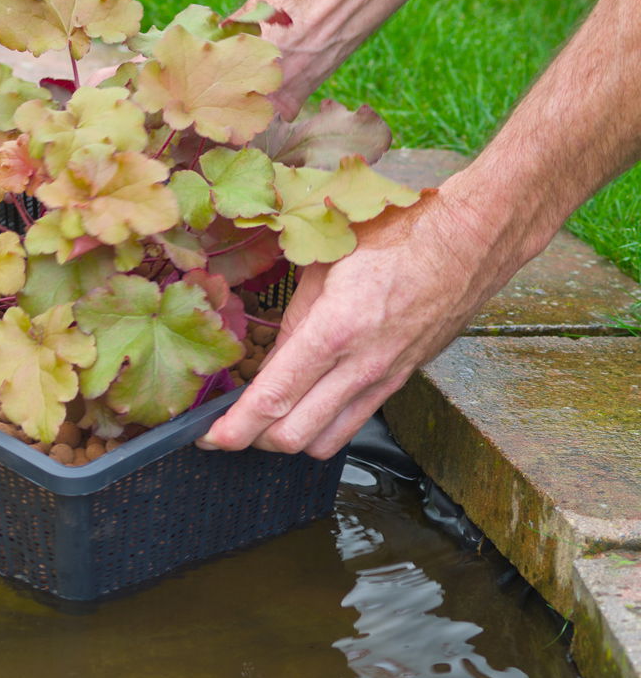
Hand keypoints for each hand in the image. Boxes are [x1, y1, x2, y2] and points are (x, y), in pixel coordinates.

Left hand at [198, 182, 506, 460]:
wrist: (471, 240)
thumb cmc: (397, 235)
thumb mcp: (326, 264)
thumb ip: (292, 319)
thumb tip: (267, 362)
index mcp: (334, 330)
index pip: (272, 398)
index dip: (232, 428)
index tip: (206, 437)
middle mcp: (360, 366)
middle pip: (292, 436)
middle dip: (252, 440)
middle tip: (227, 426)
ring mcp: (384, 379)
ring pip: (324, 442)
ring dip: (288, 440)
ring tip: (264, 420)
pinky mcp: (401, 382)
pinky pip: (353, 424)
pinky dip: (322, 428)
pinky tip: (306, 409)